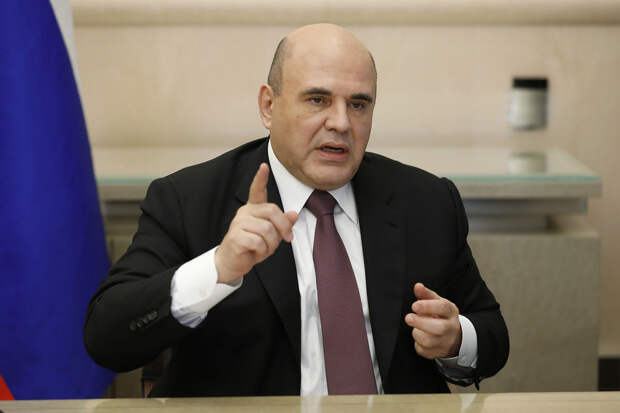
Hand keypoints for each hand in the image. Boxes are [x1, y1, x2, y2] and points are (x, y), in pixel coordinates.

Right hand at [214, 163, 297, 283]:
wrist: (232, 263)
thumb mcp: (272, 236)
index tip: (264, 166)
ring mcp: (238, 223)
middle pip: (272, 211)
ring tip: (264, 249)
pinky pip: (258, 241)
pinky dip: (262, 251)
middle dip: (283, 227)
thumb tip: (294, 214)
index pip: (257, 190)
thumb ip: (282, 224)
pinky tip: (255, 253)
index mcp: (253, 209)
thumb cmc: (252, 247)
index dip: (260, 178)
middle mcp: (244, 212)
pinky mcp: (236, 236)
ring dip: (271, 244)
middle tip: (286, 239)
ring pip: (267, 229)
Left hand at [404, 283, 461, 359]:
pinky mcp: (438, 353)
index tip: (414, 306)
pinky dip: (417, 344)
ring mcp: (446, 342)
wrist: (454, 336)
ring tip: (416, 328)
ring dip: (417, 333)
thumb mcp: (437, 303)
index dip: (427, 306)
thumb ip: (426, 294)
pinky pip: (423, 350)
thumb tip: (418, 286)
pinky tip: (420, 338)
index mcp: (451, 312)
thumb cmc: (441, 316)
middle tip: (408, 318)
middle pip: (439, 328)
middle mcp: (451, 328)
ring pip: (429, 341)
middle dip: (421, 323)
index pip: (443, 308)